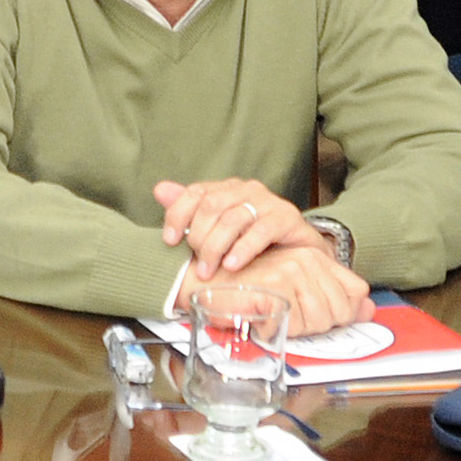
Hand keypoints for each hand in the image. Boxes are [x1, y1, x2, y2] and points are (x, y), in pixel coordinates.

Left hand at [154, 177, 317, 277]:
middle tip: (198, 265)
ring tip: (210, 271)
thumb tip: (160, 190)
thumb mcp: (219, 230)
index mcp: (226, 189)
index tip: (169, 241)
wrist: (300, 254)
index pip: (194, 192)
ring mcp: (268, 202)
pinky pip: (261, 230)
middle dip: (199, 238)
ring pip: (233, 219)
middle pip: (211, 206)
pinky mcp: (286, 218)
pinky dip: (243, 249)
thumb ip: (191, 211)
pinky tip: (232, 265)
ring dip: (216, 248)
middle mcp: (246, 190)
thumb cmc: (255, 242)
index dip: (177, 215)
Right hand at [219, 242, 370, 336]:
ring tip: (272, 314)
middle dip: (314, 325)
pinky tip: (260, 317)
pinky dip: (276, 331)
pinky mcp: (275, 285)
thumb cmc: (246, 290)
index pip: (356, 293)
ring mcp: (291, 271)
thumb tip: (369, 310)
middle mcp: (307, 259)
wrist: (204, 286)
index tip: (312, 313)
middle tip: (285, 315)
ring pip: (319, 322)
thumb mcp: (295, 291)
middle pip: (339, 313)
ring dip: (294, 329)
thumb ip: (336, 298)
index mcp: (315, 256)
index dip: (339, 313)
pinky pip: (294, 326)